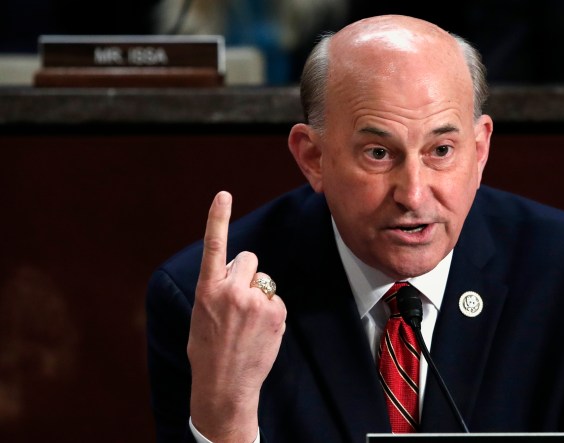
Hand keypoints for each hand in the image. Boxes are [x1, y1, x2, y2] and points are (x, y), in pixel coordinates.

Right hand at [188, 191, 286, 441]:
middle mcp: (231, 290)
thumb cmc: (208, 351)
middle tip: (239, 300)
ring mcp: (255, 302)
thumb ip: (217, 290)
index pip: (214, 246)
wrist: (224, 385)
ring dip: (259, 294)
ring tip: (247, 323)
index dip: (218, 218)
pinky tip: (259, 332)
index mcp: (207, 290)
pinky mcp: (275, 313)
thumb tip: (235, 277)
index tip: (223, 194)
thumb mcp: (202, 315)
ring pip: (264, 280)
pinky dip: (270, 312)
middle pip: (249, 259)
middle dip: (247, 272)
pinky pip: (276, 300)